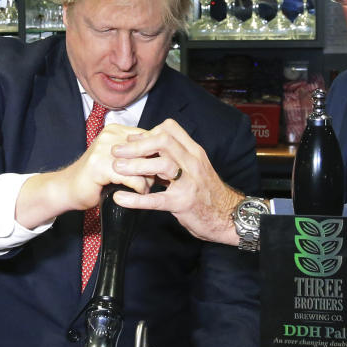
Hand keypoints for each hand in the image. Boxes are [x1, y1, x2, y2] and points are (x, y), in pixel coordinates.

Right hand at [15, 123, 151, 228]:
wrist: (67, 189)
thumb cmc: (96, 177)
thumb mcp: (118, 160)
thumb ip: (136, 153)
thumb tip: (165, 155)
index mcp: (116, 130)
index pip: (150, 137)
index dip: (159, 154)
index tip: (162, 169)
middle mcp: (110, 136)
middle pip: (148, 149)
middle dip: (156, 167)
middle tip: (158, 180)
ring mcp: (104, 150)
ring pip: (142, 164)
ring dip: (149, 180)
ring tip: (147, 188)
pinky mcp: (100, 167)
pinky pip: (132, 178)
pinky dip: (140, 188)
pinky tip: (139, 193)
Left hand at [109, 119, 242, 244]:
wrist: (229, 217)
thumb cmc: (208, 194)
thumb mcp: (196, 169)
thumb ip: (177, 158)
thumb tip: (150, 151)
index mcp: (194, 153)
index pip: (171, 129)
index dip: (147, 132)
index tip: (131, 139)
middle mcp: (193, 163)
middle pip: (164, 142)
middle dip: (137, 144)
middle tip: (117, 151)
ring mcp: (189, 183)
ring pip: (162, 165)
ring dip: (136, 165)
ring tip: (116, 169)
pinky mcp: (183, 204)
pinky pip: (157, 199)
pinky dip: (136, 199)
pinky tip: (120, 199)